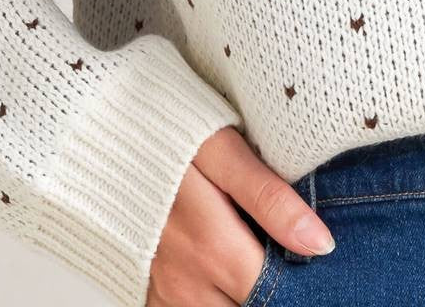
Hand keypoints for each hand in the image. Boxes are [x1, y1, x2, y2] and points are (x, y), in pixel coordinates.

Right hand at [147, 125, 335, 305]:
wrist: (105, 133)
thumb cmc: (172, 135)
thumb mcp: (223, 151)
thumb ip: (270, 198)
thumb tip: (319, 243)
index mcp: (209, 245)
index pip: (272, 292)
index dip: (301, 279)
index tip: (314, 258)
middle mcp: (183, 281)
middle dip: (274, 290)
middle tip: (288, 256)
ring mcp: (163, 292)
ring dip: (241, 295)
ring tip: (254, 258)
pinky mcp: (150, 293)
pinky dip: (213, 299)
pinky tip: (223, 273)